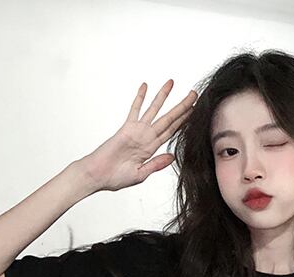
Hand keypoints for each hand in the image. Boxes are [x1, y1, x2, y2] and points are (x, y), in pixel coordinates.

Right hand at [78, 79, 196, 192]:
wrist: (98, 176)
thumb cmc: (116, 178)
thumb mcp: (140, 174)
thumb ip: (156, 164)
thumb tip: (172, 156)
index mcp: (152, 148)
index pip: (172, 131)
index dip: (184, 121)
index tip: (195, 111)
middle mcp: (146, 137)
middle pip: (168, 118)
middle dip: (182, 106)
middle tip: (194, 94)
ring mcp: (136, 131)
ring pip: (154, 110)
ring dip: (163, 96)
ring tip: (172, 82)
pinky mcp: (125, 128)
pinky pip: (134, 110)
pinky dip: (139, 98)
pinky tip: (145, 86)